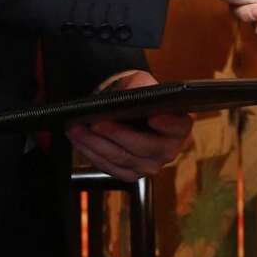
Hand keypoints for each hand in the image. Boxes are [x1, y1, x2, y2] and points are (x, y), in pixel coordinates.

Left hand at [65, 70, 191, 182]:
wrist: (127, 110)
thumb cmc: (138, 96)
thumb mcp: (141, 82)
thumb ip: (141, 85)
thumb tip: (133, 93)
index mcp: (178, 126)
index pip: (178, 127)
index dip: (168, 124)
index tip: (154, 117)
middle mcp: (168, 150)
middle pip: (143, 147)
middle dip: (117, 134)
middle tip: (97, 123)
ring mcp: (149, 165)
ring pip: (121, 159)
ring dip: (96, 144)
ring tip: (78, 129)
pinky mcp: (130, 174)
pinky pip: (109, 167)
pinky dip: (92, 153)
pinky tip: (80, 140)